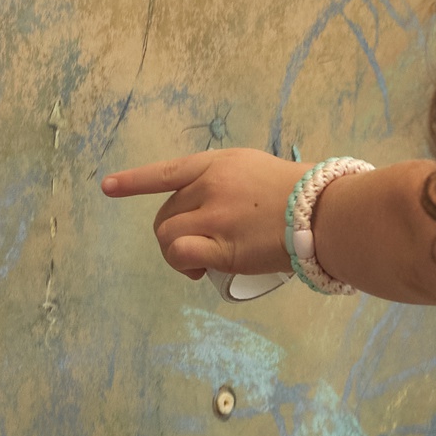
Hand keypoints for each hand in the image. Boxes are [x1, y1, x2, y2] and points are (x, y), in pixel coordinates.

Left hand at [102, 149, 297, 280]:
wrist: (327, 213)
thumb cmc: (309, 193)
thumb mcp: (263, 172)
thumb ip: (235, 185)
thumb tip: (223, 209)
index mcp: (220, 164)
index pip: (168, 172)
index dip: (135, 181)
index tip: (108, 187)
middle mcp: (211, 187)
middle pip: (166, 213)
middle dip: (172, 232)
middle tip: (195, 248)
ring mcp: (215, 216)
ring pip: (167, 236)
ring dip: (176, 253)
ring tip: (197, 264)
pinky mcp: (222, 247)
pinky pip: (181, 254)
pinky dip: (182, 263)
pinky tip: (196, 271)